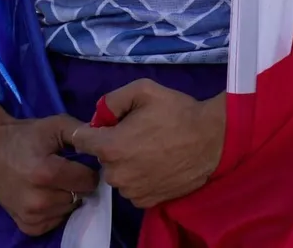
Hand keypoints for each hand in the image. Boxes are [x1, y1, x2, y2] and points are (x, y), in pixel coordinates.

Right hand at [0, 113, 98, 236]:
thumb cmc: (25, 135)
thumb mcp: (54, 125)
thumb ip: (81, 133)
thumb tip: (104, 143)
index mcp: (47, 173)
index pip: (88, 181)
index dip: (88, 169)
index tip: (80, 162)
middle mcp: (39, 200)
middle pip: (79, 196)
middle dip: (77, 184)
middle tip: (65, 170)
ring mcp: (31, 215)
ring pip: (68, 210)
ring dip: (67, 197)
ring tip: (54, 181)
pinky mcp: (26, 225)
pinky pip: (54, 222)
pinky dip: (55, 210)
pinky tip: (46, 194)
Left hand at [70, 81, 224, 207]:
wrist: (211, 141)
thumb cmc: (176, 112)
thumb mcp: (143, 90)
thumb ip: (112, 100)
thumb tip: (99, 115)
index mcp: (110, 147)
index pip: (81, 140)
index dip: (92, 128)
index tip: (108, 123)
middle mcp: (116, 175)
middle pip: (101, 157)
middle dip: (112, 144)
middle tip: (138, 132)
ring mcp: (131, 192)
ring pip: (117, 173)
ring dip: (125, 162)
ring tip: (150, 148)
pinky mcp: (146, 202)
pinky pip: (131, 187)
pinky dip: (138, 176)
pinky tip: (156, 163)